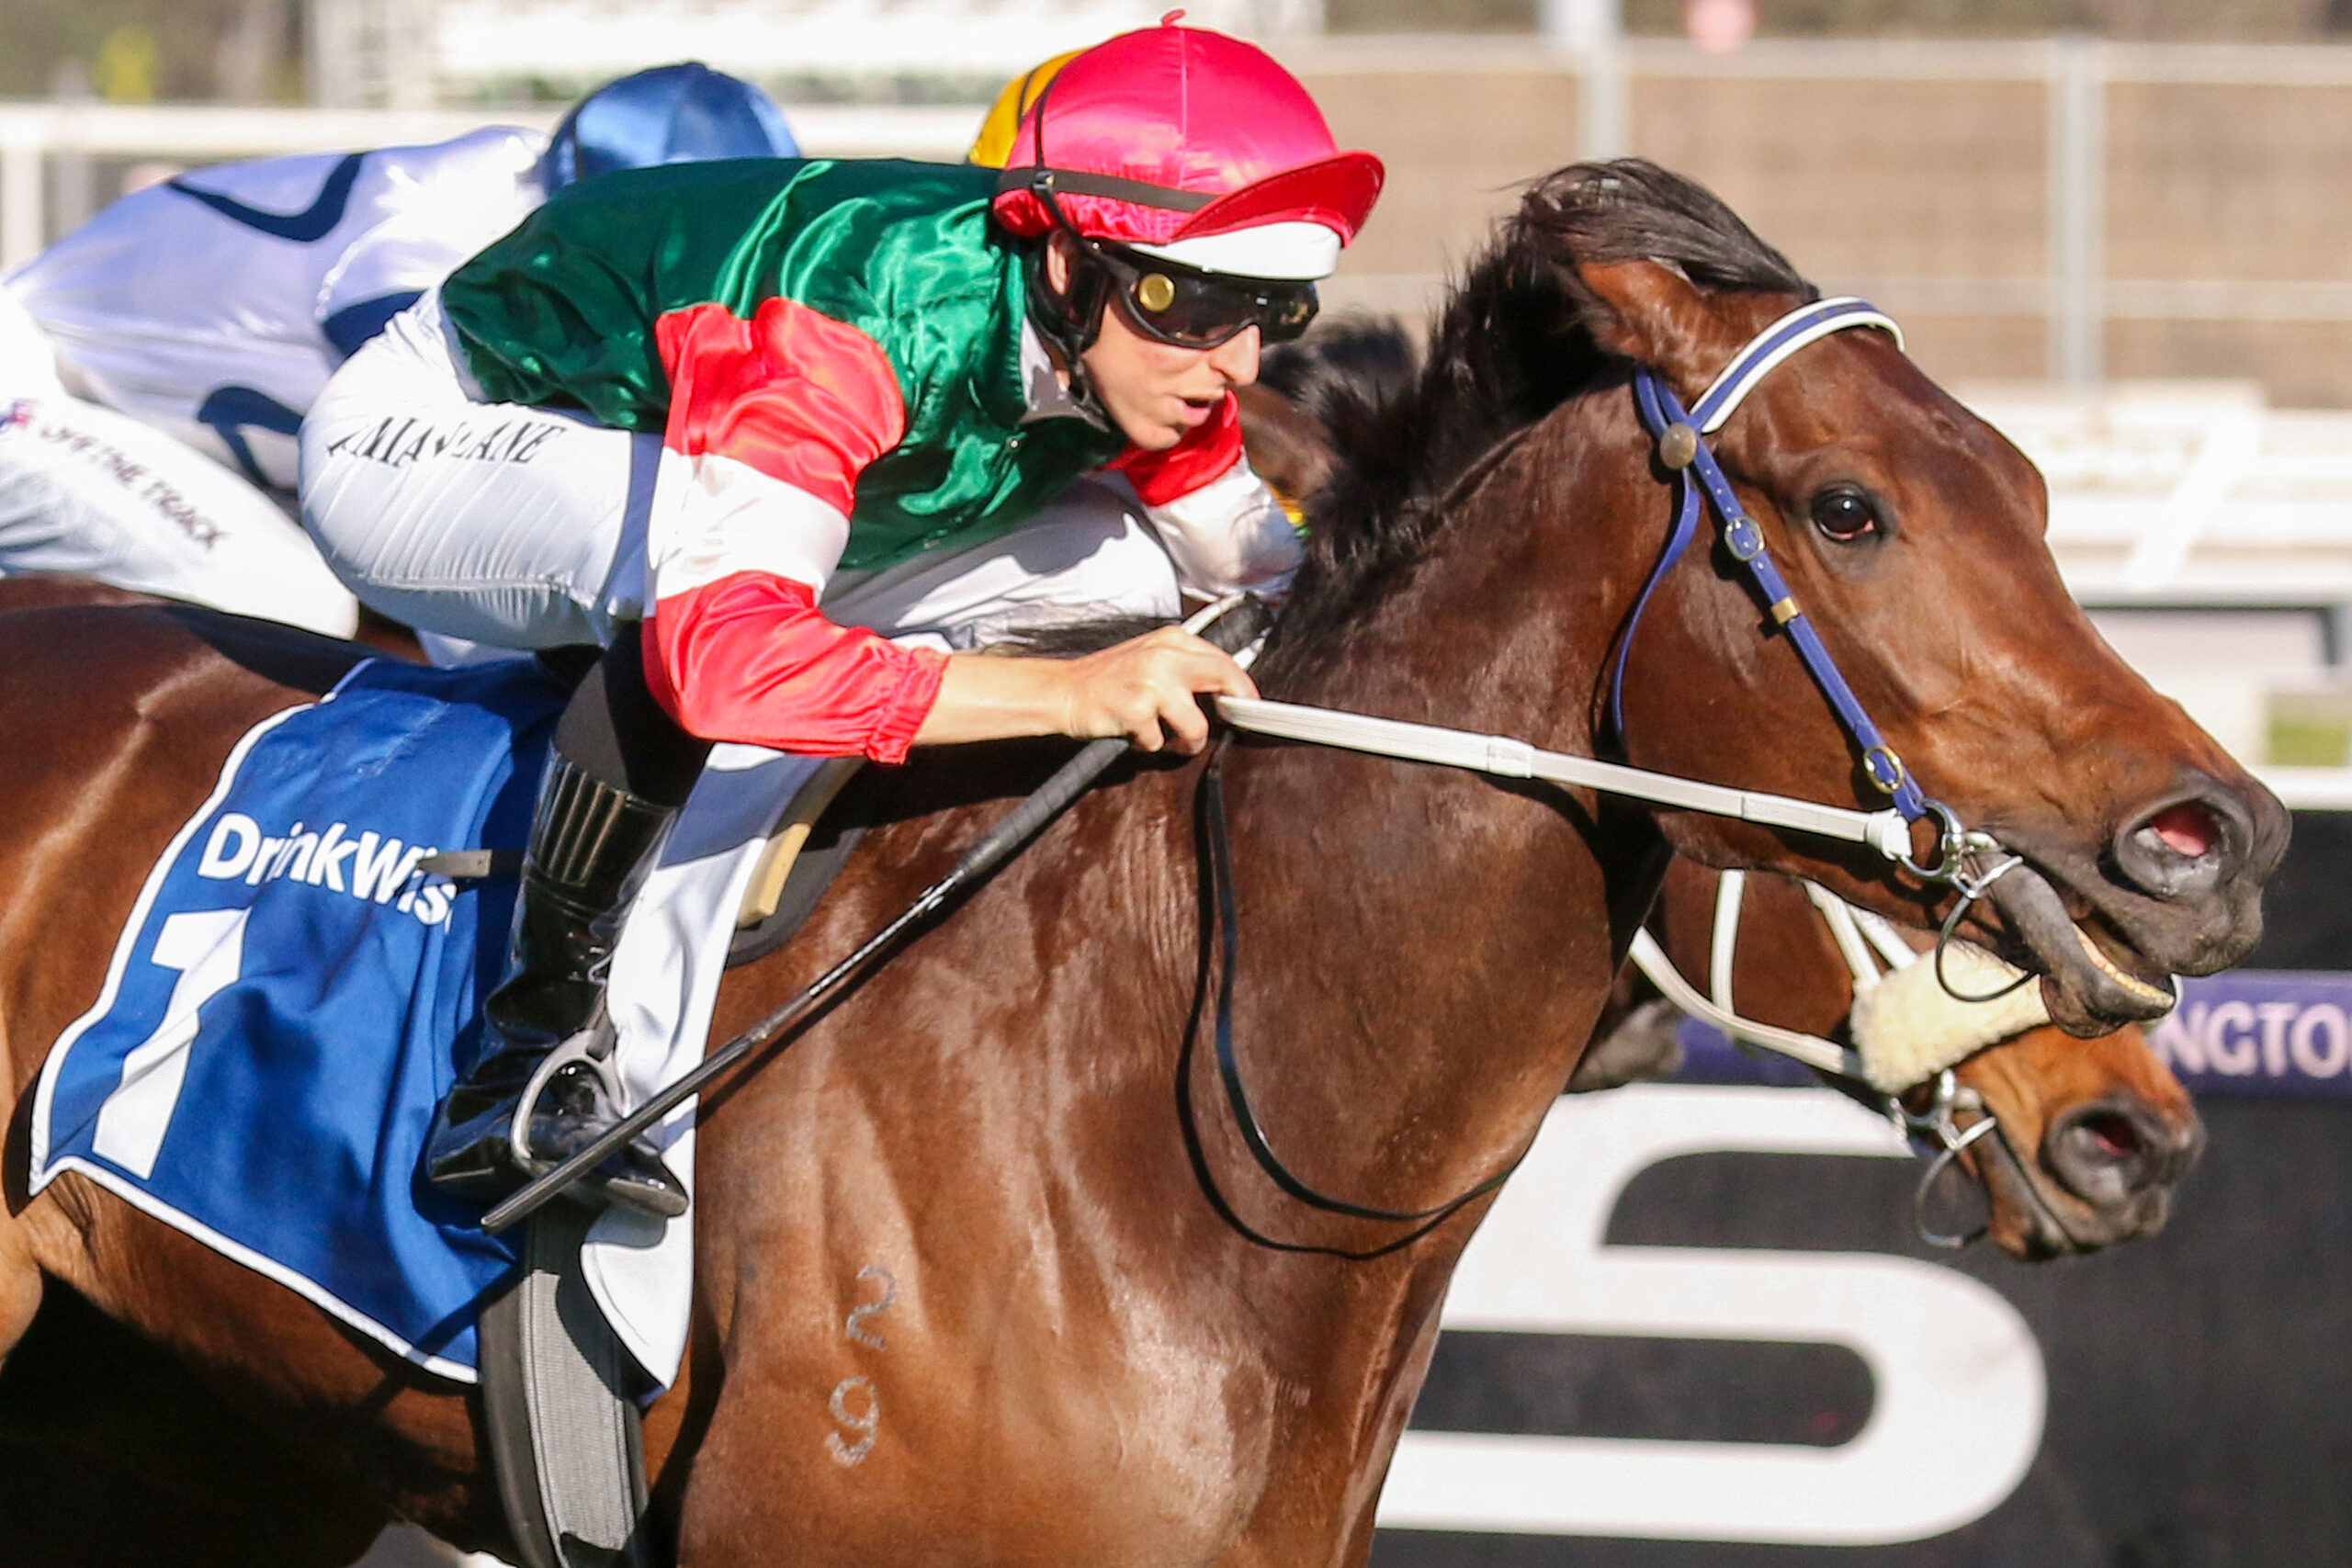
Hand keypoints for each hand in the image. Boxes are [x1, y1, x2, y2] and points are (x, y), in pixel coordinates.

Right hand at [1053, 626, 1258, 752]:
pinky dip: (1149, 744)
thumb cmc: (1106, 680)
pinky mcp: (1137, 710)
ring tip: (1172, 740)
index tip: (1249, 703)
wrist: (1063, 691)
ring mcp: (1152, 682)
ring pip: (1196, 725)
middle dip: (1236, 705)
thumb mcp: (1148, 658)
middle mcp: (1165, 656)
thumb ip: (1184, 666)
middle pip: (1223, 678)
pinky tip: (1133, 731)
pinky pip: (1159, 741)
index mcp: (1171, 640)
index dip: (1242, 686)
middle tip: (1235, 723)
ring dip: (1188, 741)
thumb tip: (1224, 688)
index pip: (1223, 660)